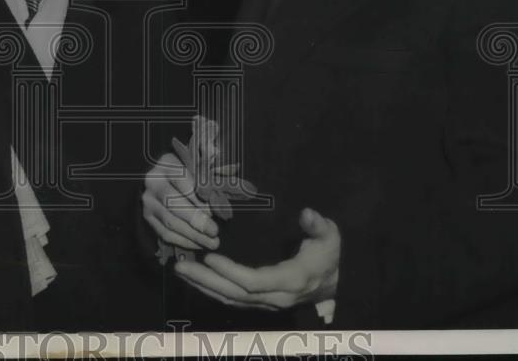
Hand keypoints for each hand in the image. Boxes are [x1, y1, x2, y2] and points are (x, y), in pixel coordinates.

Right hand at [142, 152, 220, 251]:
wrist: (164, 179)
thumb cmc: (189, 171)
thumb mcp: (200, 162)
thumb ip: (213, 165)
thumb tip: (229, 167)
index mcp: (167, 163)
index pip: (181, 178)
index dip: (198, 195)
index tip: (215, 208)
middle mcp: (154, 181)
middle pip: (173, 202)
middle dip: (196, 219)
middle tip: (214, 231)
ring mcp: (149, 201)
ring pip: (170, 221)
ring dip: (193, 235)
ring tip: (212, 242)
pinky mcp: (148, 216)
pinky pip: (164, 233)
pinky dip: (183, 241)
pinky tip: (199, 244)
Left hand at [174, 207, 339, 309]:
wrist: (337, 282)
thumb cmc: (329, 254)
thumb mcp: (329, 236)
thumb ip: (318, 225)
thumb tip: (306, 213)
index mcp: (289, 281)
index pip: (253, 282)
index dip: (229, 272)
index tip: (209, 257)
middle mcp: (275, 298)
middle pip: (234, 294)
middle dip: (205, 280)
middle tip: (180, 265)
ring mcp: (267, 303)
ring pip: (230, 300)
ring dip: (203, 286)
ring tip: (181, 270)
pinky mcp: (261, 303)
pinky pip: (233, 300)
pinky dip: (212, 290)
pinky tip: (196, 279)